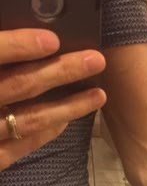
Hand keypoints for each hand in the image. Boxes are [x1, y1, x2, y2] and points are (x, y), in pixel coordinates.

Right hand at [0, 28, 106, 170]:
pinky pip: (20, 147)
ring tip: (97, 95)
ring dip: (67, 107)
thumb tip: (10, 38)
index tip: (52, 40)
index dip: (18, 47)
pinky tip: (65, 121)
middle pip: (19, 86)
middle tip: (95, 60)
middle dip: (60, 72)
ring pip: (28, 120)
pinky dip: (44, 133)